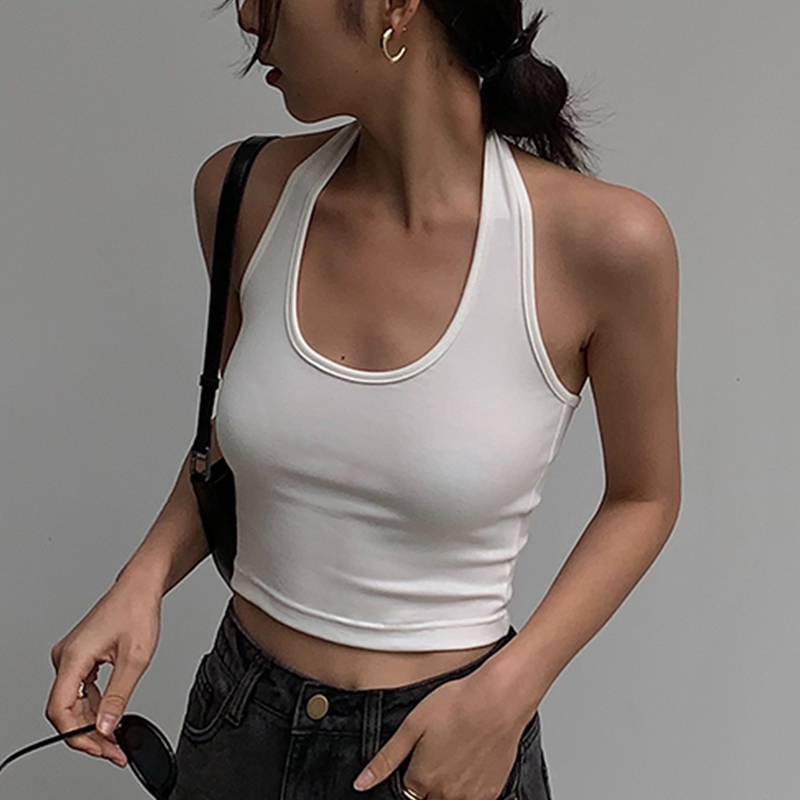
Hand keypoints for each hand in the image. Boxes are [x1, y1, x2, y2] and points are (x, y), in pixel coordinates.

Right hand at [45, 581, 161, 767]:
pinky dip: (93, 706)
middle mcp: (65, 657)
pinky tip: (109, 715)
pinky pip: (79, 690)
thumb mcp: (135, 659)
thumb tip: (106, 727)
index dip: (80, 736)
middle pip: (65, 710)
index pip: (61, 711)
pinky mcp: (79, 656)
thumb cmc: (137, 610)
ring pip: (72, 702)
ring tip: (114, 737)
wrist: (140, 587)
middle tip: (113, 750)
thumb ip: (118, 697)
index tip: (102, 749)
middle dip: (89, 734)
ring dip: (92, 722)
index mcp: (73, 657)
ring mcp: (70, 656)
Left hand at [353, 665, 530, 798]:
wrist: (498, 700)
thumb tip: (360, 784)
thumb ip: (386, 759)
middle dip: (426, 784)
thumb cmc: (456, 705)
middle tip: (437, 752)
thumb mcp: (412, 726)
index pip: (406, 792)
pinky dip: (467, 788)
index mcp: (422, 780)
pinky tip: (470, 761)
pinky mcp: (491, 793)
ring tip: (454, 754)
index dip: (410, 773)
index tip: (418, 756)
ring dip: (445, 787)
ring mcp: (470, 797)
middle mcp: (446, 795)